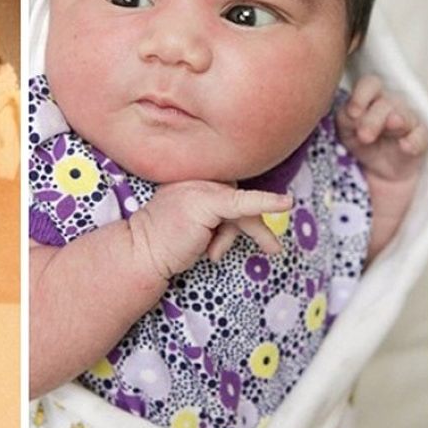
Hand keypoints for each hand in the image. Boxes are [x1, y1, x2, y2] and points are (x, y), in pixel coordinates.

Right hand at [128, 181, 292, 280]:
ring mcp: (200, 186)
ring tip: (251, 252)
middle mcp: (196, 176)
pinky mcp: (208, 202)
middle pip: (237, 195)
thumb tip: (253, 223)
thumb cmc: (166, 243)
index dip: (242, 210)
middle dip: (251, 223)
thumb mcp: (198, 224)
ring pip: (241, 207)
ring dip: (252, 232)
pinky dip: (266, 203)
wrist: (142, 251)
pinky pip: (243, 205)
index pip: (227, 186)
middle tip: (272, 248)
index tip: (255, 228)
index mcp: (191, 176)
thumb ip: (219, 215)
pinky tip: (285, 203)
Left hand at [335, 75, 427, 182]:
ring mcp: (408, 121)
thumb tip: (352, 115)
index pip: (370, 84)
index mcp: (371, 98)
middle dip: (373, 119)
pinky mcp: (420, 139)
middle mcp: (392, 105)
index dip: (362, 94)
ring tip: (390, 125)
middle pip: (386, 103)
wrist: (376, 167)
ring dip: (397, 122)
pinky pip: (421, 137)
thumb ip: (345, 118)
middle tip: (363, 136)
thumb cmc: (359, 139)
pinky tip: (405, 146)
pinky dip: (413, 141)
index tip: (352, 113)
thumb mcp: (345, 129)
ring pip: (405, 116)